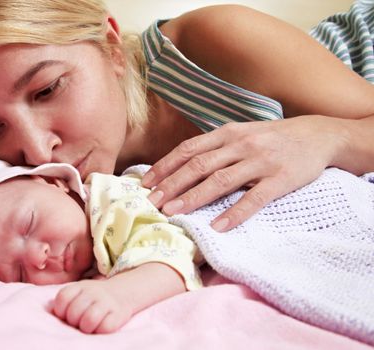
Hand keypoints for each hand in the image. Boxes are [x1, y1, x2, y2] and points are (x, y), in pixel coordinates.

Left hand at [53, 280, 131, 333]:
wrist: (122, 292)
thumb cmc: (94, 298)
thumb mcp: (80, 292)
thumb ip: (67, 301)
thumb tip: (57, 316)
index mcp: (80, 286)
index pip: (63, 297)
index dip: (60, 311)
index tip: (66, 315)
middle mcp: (93, 292)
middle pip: (74, 312)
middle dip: (73, 321)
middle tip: (79, 321)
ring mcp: (106, 302)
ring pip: (89, 320)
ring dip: (86, 328)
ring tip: (88, 326)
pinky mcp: (118, 314)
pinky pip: (105, 327)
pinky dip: (100, 330)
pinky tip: (100, 326)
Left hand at [142, 115, 346, 231]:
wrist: (317, 135)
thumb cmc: (271, 138)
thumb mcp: (241, 133)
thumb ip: (215, 147)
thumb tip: (180, 166)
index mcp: (227, 134)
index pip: (188, 149)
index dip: (165, 166)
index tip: (145, 183)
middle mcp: (240, 145)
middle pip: (198, 165)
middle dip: (171, 184)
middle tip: (151, 202)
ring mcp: (260, 161)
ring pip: (220, 180)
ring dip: (194, 197)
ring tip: (173, 213)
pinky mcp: (280, 179)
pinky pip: (254, 198)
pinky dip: (235, 213)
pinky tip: (218, 226)